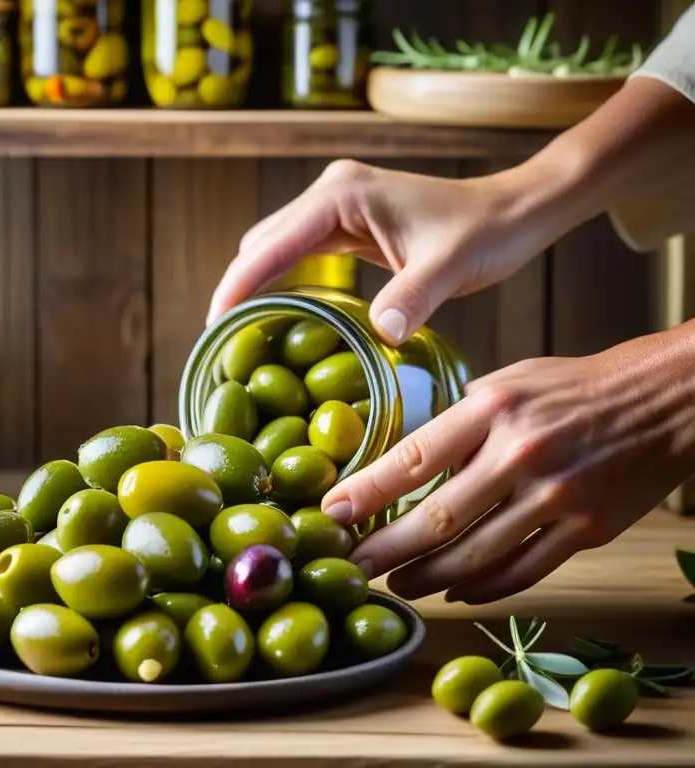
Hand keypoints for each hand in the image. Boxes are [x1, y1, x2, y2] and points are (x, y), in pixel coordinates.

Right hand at [206, 159, 558, 344]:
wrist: (513, 212)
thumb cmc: (485, 232)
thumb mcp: (450, 266)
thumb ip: (411, 296)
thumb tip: (379, 334)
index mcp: (342, 195)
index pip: (271, 243)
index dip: (238, 284)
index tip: (215, 323)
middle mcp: (330, 194)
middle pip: (262, 243)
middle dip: (239, 288)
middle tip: (226, 342)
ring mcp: (337, 208)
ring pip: (276, 249)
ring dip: (257, 287)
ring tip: (242, 334)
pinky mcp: (347, 226)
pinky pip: (300, 256)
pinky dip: (284, 284)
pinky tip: (281, 317)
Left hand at [320, 326, 694, 603]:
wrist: (668, 398)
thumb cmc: (575, 388)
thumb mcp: (507, 382)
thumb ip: (458, 422)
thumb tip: (404, 464)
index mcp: (493, 407)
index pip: (415, 456)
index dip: (369, 490)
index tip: (331, 512)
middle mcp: (522, 452)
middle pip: (439, 518)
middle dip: (385, 550)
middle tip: (351, 569)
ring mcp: (558, 495)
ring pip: (477, 555)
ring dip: (428, 577)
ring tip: (397, 586)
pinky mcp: (589, 529)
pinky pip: (523, 571)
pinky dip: (483, 587)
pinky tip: (454, 590)